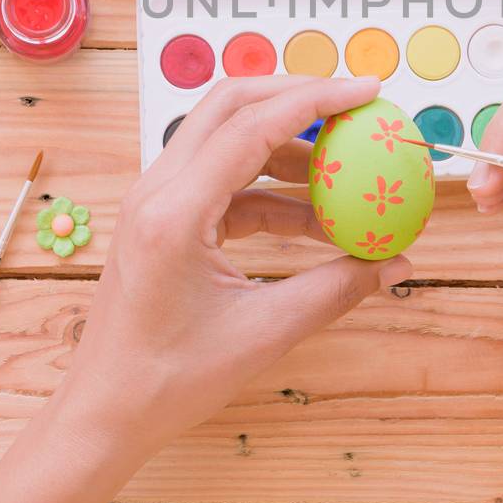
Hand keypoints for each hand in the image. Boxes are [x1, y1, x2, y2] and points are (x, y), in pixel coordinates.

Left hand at [67, 75, 412, 453]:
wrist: (105, 411)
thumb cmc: (170, 380)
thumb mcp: (264, 333)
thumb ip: (336, 289)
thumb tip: (396, 262)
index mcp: (175, 212)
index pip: (251, 127)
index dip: (316, 100)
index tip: (367, 91)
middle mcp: (156, 191)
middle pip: (230, 106)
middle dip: (297, 97)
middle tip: (355, 108)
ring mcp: (154, 201)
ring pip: (225, 138)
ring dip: (286, 147)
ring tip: (344, 176)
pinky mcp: (160, 218)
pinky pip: (221, 179)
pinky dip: (268, 188)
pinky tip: (311, 218)